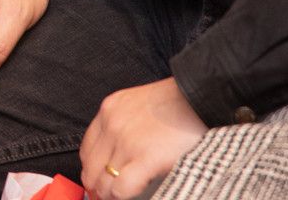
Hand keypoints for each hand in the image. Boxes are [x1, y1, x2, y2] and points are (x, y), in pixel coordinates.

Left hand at [79, 77, 207, 198]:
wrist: (201, 98)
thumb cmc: (177, 104)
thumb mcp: (137, 104)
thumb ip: (121, 125)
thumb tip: (113, 159)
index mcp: (109, 109)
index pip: (86, 149)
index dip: (92, 169)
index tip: (99, 179)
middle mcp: (113, 125)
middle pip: (90, 168)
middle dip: (97, 186)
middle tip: (107, 194)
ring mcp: (127, 142)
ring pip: (103, 181)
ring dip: (110, 194)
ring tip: (121, 195)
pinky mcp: (145, 158)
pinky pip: (121, 188)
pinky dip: (122, 196)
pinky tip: (132, 194)